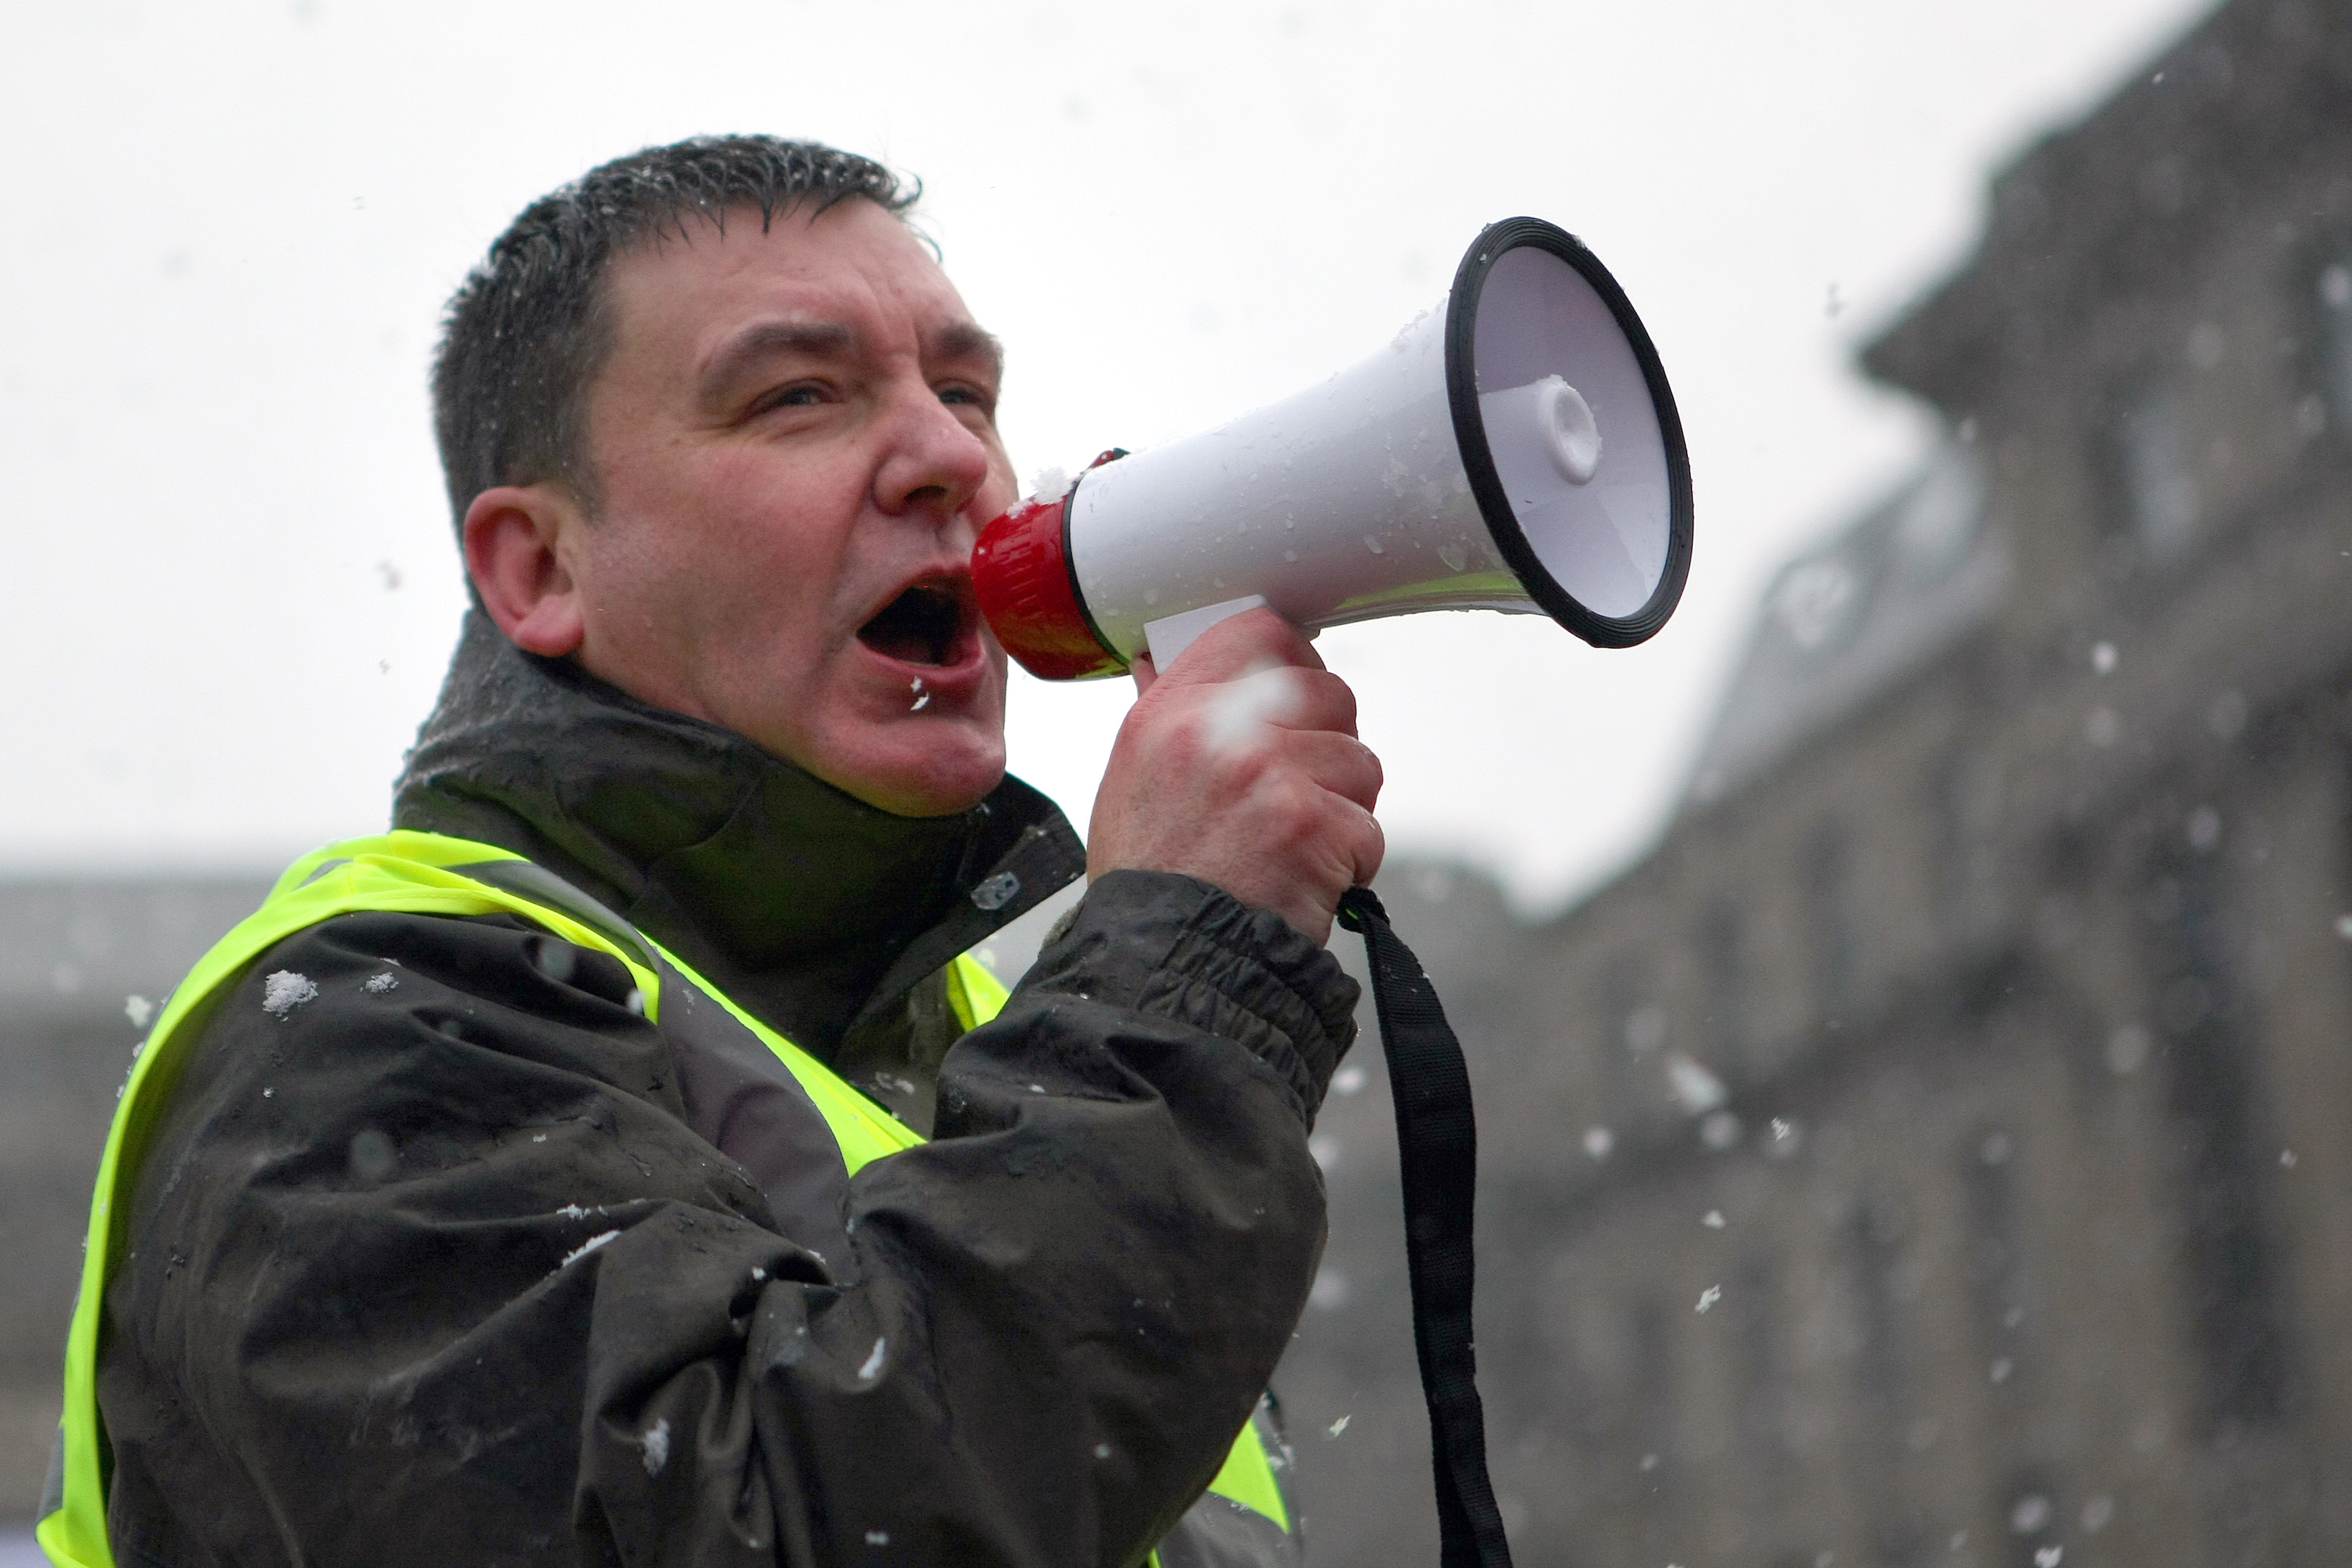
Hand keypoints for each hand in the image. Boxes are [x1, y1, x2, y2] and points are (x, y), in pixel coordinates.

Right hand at [1087, 608, 1383, 944]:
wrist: (1160, 964)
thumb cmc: (1147, 881)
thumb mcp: (1130, 780)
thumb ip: (1162, 714)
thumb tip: (1163, 663)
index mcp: (1172, 712)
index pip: (1259, 634)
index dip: (1294, 659)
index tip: (1298, 690)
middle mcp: (1221, 731)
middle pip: (1328, 694)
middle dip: (1328, 744)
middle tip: (1299, 793)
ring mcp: (1272, 775)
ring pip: (1359, 762)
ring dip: (1343, 808)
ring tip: (1294, 848)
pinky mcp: (1315, 826)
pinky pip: (1367, 828)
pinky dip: (1348, 863)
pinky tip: (1304, 882)